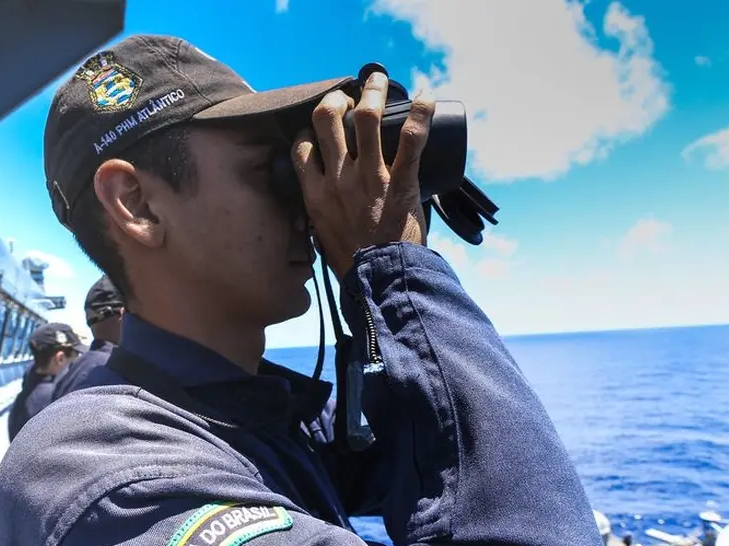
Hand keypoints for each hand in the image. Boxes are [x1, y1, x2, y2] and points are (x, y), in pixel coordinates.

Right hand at [292, 72, 434, 279]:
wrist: (381, 283)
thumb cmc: (354, 266)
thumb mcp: (324, 238)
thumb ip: (323, 215)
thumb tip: (324, 210)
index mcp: (316, 194)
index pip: (301, 147)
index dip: (309, 130)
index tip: (321, 127)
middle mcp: (339, 179)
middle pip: (327, 120)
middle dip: (336, 99)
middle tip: (348, 96)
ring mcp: (370, 178)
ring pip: (367, 118)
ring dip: (373, 92)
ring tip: (377, 80)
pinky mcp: (400, 183)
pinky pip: (411, 140)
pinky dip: (421, 114)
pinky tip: (426, 98)